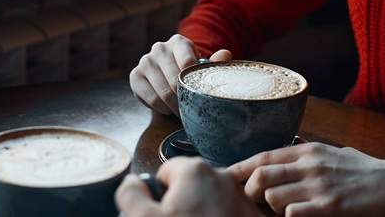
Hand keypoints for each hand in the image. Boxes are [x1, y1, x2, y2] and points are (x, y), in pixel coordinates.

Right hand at [116, 156, 261, 216]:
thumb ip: (130, 196)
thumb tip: (130, 182)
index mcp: (194, 171)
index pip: (167, 171)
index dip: (161, 194)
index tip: (165, 213)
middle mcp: (221, 176)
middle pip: (191, 184)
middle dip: (184, 202)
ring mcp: (241, 195)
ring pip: (212, 198)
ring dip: (205, 211)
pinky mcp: (253, 214)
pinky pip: (231, 211)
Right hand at [129, 33, 230, 114]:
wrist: (170, 74)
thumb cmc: (190, 71)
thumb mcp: (204, 66)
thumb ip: (215, 62)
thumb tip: (225, 54)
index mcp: (178, 42)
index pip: (187, 62)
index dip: (194, 83)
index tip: (200, 95)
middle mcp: (159, 48)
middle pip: (174, 79)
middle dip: (184, 99)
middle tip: (191, 111)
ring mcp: (145, 61)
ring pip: (162, 91)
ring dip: (174, 106)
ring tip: (181, 112)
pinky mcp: (135, 75)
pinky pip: (149, 98)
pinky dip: (161, 108)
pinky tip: (168, 109)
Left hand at [228, 142, 384, 215]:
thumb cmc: (364, 170)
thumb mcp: (332, 153)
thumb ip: (306, 153)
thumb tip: (284, 153)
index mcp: (309, 151)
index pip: (263, 157)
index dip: (241, 168)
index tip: (227, 176)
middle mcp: (311, 165)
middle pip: (261, 176)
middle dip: (250, 191)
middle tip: (253, 201)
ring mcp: (320, 186)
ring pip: (273, 197)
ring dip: (271, 208)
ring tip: (280, 212)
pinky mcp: (331, 206)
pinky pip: (294, 213)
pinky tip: (296, 216)